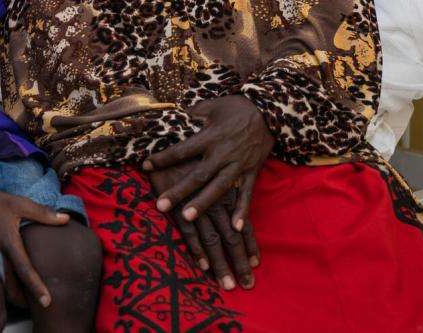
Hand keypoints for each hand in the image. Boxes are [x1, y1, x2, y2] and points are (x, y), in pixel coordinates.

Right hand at [0, 183, 68, 308]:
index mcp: (8, 242)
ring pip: (0, 286)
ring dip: (13, 294)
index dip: (36, 287)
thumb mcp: (19, 204)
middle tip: (37, 305)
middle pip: (10, 287)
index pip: (24, 269)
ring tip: (25, 298)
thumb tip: (66, 219)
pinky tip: (11, 282)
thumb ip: (43, 213)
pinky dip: (3, 285)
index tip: (47, 303)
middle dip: (23, 301)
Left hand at [143, 95, 273, 231]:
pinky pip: (246, 194)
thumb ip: (193, 114)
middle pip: (197, 176)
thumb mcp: (212, 105)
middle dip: (179, 191)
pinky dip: (242, 210)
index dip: (163, 158)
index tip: (145, 166)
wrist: (269, 112)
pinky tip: (236, 227)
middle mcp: (222, 153)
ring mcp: (238, 165)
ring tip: (187, 218)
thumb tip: (174, 117)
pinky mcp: (252, 172)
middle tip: (160, 206)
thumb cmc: (236, 107)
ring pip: (218, 188)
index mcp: (210, 136)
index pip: (181, 150)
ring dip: (203, 203)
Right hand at [148, 159, 258, 289]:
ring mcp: (198, 205)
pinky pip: (190, 233)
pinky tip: (202, 266)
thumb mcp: (215, 165)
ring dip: (220, 264)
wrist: (167, 136)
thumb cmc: (194, 150)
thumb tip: (229, 198)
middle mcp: (217, 201)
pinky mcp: (179, 206)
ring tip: (226, 284)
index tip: (255, 264)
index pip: (243, 224)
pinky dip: (196, 250)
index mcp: (228, 192)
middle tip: (246, 285)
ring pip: (213, 240)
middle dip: (239, 263)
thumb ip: (223, 183)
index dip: (250, 245)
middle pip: (232, 238)